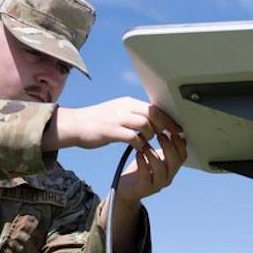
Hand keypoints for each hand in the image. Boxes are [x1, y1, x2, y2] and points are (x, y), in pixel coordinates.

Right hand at [45, 97, 181, 151]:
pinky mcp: (111, 131)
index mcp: (128, 103)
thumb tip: (150, 120)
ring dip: (151, 135)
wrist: (75, 125)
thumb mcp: (117, 113)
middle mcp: (124, 107)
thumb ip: (133, 115)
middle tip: (172, 138)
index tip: (177, 129)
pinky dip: (140, 144)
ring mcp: (117, 118)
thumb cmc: (97, 123)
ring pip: (145, 124)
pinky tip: (140, 150)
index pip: (154, 108)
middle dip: (166, 127)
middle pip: (154, 113)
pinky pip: (133, 137)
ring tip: (150, 143)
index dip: (168, 118)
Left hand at [113, 130, 187, 203]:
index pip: (183, 156)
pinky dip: (142, 163)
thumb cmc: (140, 169)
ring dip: (153, 154)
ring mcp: (156, 185)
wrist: (126, 189)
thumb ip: (164, 146)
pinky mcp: (143, 189)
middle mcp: (167, 178)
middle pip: (175, 162)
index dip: (179, 143)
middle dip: (168, 146)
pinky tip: (137, 153)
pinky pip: (145, 176)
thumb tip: (172, 126)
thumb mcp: (155, 156)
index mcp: (171, 168)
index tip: (170, 130)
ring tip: (145, 144)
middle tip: (159, 134)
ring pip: (160, 169)